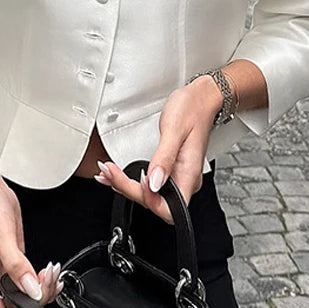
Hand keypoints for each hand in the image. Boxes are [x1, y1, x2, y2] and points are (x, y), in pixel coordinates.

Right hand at [0, 176, 62, 307]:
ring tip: (51, 274)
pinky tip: (48, 271)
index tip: (34, 299)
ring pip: (23, 297)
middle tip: (49, 281)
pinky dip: (40, 280)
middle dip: (35, 301)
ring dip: (41, 291)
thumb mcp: (2, 235)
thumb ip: (17, 266)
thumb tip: (31, 290)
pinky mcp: (12, 262)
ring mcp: (1, 272)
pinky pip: (27, 281)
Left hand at [95, 77, 220, 222]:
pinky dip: (131, 180)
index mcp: (189, 174)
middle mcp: (185, 179)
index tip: (134, 180)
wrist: (201, 99)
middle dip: (128, 190)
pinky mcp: (169, 170)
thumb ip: (164, 158)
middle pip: (155, 202)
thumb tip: (153, 183)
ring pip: (150, 194)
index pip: (169, 208)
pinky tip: (117, 176)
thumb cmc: (192, 110)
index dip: (148, 200)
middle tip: (109, 173)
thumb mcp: (174, 130)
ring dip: (126, 186)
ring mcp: (177, 176)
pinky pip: (150, 183)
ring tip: (108, 174)